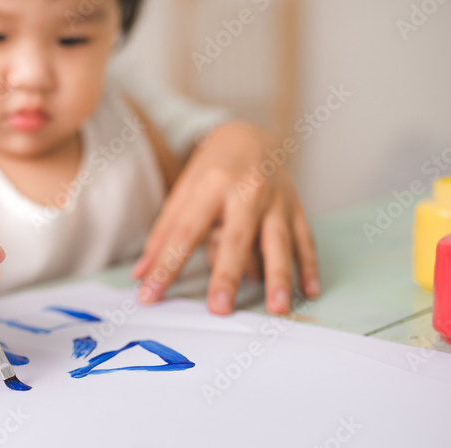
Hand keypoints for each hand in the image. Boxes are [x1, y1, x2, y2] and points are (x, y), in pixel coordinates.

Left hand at [132, 121, 319, 314]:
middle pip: (236, 238)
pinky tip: (309, 291)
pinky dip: (308, 267)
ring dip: (279, 276)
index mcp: (212, 185)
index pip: (185, 233)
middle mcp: (247, 191)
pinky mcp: (297, 208)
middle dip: (227, 275)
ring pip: (278, 242)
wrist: (251, 135)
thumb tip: (142, 274)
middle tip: (220, 309)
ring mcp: (276, 200)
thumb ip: (163, 235)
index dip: (166, 266)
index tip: (151, 295)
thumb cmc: (213, 170)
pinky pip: (305, 240)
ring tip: (277, 308)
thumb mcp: (182, 194)